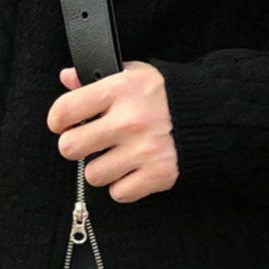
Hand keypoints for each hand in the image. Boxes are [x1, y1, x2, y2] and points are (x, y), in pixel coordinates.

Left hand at [47, 59, 178, 203]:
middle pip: (70, 148)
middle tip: (91, 142)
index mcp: (121, 90)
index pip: (65, 110)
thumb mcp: (134, 74)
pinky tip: (133, 169)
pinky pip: (118, 193)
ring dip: (102, 168)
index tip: (64, 124)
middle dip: (77, 146)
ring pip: (93, 175)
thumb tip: (67, 77)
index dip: (58, 120)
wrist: (210, 116)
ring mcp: (143, 150)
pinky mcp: (157, 175)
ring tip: (117, 155)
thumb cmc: (166, 95)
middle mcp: (130, 120)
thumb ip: (97, 77)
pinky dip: (124, 185)